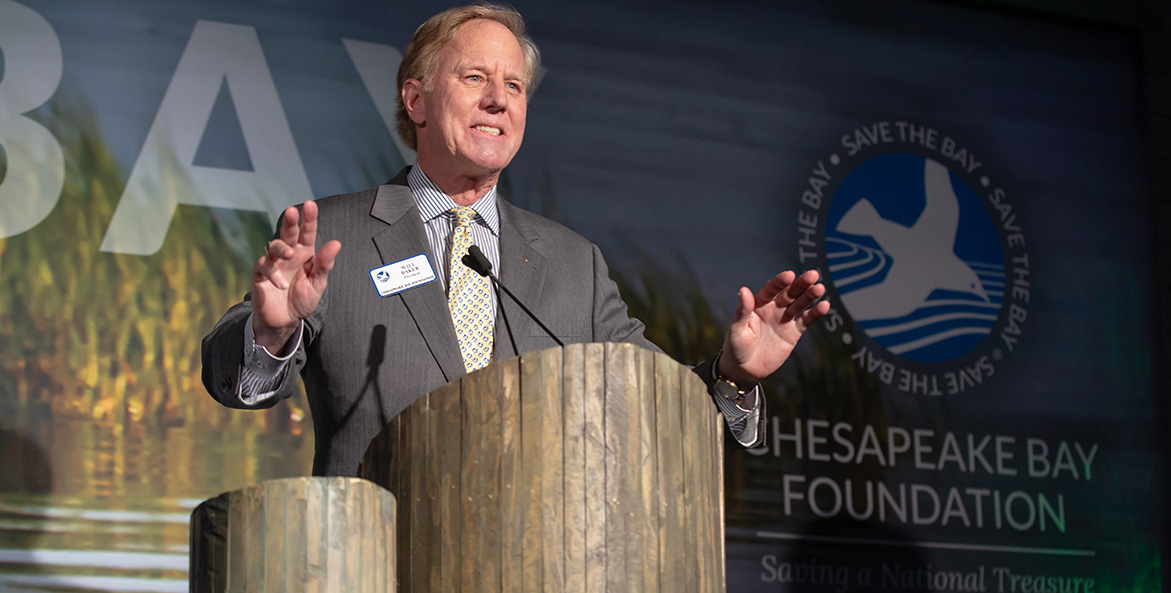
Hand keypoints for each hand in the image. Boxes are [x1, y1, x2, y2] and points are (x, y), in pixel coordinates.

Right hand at [250, 200, 340, 350]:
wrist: (285, 320)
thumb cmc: (303, 299)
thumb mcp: (318, 283)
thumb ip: (324, 264)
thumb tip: (336, 243)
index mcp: (305, 253)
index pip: (307, 233)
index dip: (309, 219)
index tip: (311, 205)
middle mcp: (289, 254)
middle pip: (288, 233)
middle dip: (290, 221)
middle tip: (293, 211)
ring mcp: (274, 263)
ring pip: (274, 246)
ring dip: (281, 248)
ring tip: (290, 255)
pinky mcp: (260, 274)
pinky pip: (264, 266)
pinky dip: (274, 273)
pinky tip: (282, 284)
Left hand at [719, 269, 829, 385]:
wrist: (745, 369)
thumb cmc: (736, 347)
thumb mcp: (737, 328)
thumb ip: (742, 310)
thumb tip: (744, 290)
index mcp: (758, 304)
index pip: (771, 289)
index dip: (780, 282)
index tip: (790, 275)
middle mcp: (773, 308)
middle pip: (789, 293)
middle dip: (800, 284)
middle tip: (812, 275)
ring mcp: (784, 319)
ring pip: (799, 304)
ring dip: (809, 296)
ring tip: (819, 288)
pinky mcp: (793, 332)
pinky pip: (806, 320)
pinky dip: (815, 313)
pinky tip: (824, 305)